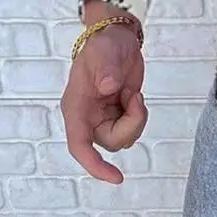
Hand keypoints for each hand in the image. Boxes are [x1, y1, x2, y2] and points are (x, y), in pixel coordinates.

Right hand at [61, 16, 146, 183]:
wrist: (117, 38)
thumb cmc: (105, 44)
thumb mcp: (105, 53)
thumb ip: (106, 70)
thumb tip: (108, 87)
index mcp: (76, 108)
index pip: (80, 145)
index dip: (95, 165)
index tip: (116, 178)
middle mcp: (87, 117)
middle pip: (111, 142)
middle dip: (131, 124)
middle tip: (136, 97)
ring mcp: (103, 117)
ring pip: (124, 137)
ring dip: (136, 119)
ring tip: (134, 93)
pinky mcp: (118, 114)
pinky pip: (132, 128)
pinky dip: (140, 115)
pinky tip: (135, 96)